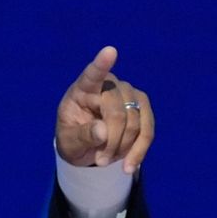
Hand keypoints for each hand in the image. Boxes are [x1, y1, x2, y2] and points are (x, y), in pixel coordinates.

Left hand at [55, 46, 153, 174]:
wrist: (87, 148)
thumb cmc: (73, 139)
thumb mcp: (69, 142)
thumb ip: (82, 136)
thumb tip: (103, 132)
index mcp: (83, 89)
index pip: (92, 74)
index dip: (101, 64)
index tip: (109, 52)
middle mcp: (108, 85)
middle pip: (117, 112)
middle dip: (110, 142)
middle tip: (99, 162)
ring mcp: (128, 93)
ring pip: (135, 123)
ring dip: (122, 148)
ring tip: (106, 161)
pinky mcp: (143, 106)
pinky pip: (148, 130)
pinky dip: (139, 151)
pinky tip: (128, 166)